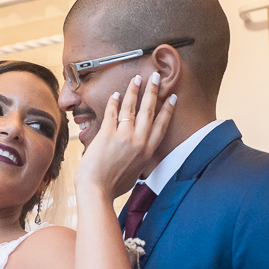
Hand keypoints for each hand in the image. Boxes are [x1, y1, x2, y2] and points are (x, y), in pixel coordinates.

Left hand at [75, 73, 176, 198]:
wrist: (96, 191)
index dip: (167, 109)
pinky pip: (112, 113)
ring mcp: (123, 137)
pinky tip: (116, 95)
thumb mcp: (133, 175)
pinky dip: (114, 102)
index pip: (161, 125)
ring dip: (135, 90)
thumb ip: (137, 162)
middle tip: (156, 77)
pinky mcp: (107, 134)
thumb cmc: (112, 187)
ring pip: (131, 107)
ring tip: (137, 79)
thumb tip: (136, 157)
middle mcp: (138, 142)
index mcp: (147, 152)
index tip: (171, 97)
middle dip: (153, 91)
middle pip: (149, 111)